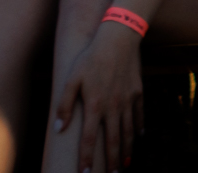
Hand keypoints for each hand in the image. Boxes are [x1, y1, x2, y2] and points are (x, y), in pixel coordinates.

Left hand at [55, 22, 144, 172]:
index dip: (87, 158)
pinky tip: (139, 136)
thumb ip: (64, 104)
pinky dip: (139, 127)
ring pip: (128, 131)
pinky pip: (139, 114)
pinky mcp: (137, 91)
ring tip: (125, 164)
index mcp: (95, 106)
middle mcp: (113, 107)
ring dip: (127, 150)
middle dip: (112, 161)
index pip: (90, 139)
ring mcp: (128, 100)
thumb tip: (58, 128)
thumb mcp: (71, 78)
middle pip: (114, 140)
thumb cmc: (90, 58)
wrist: (119, 38)